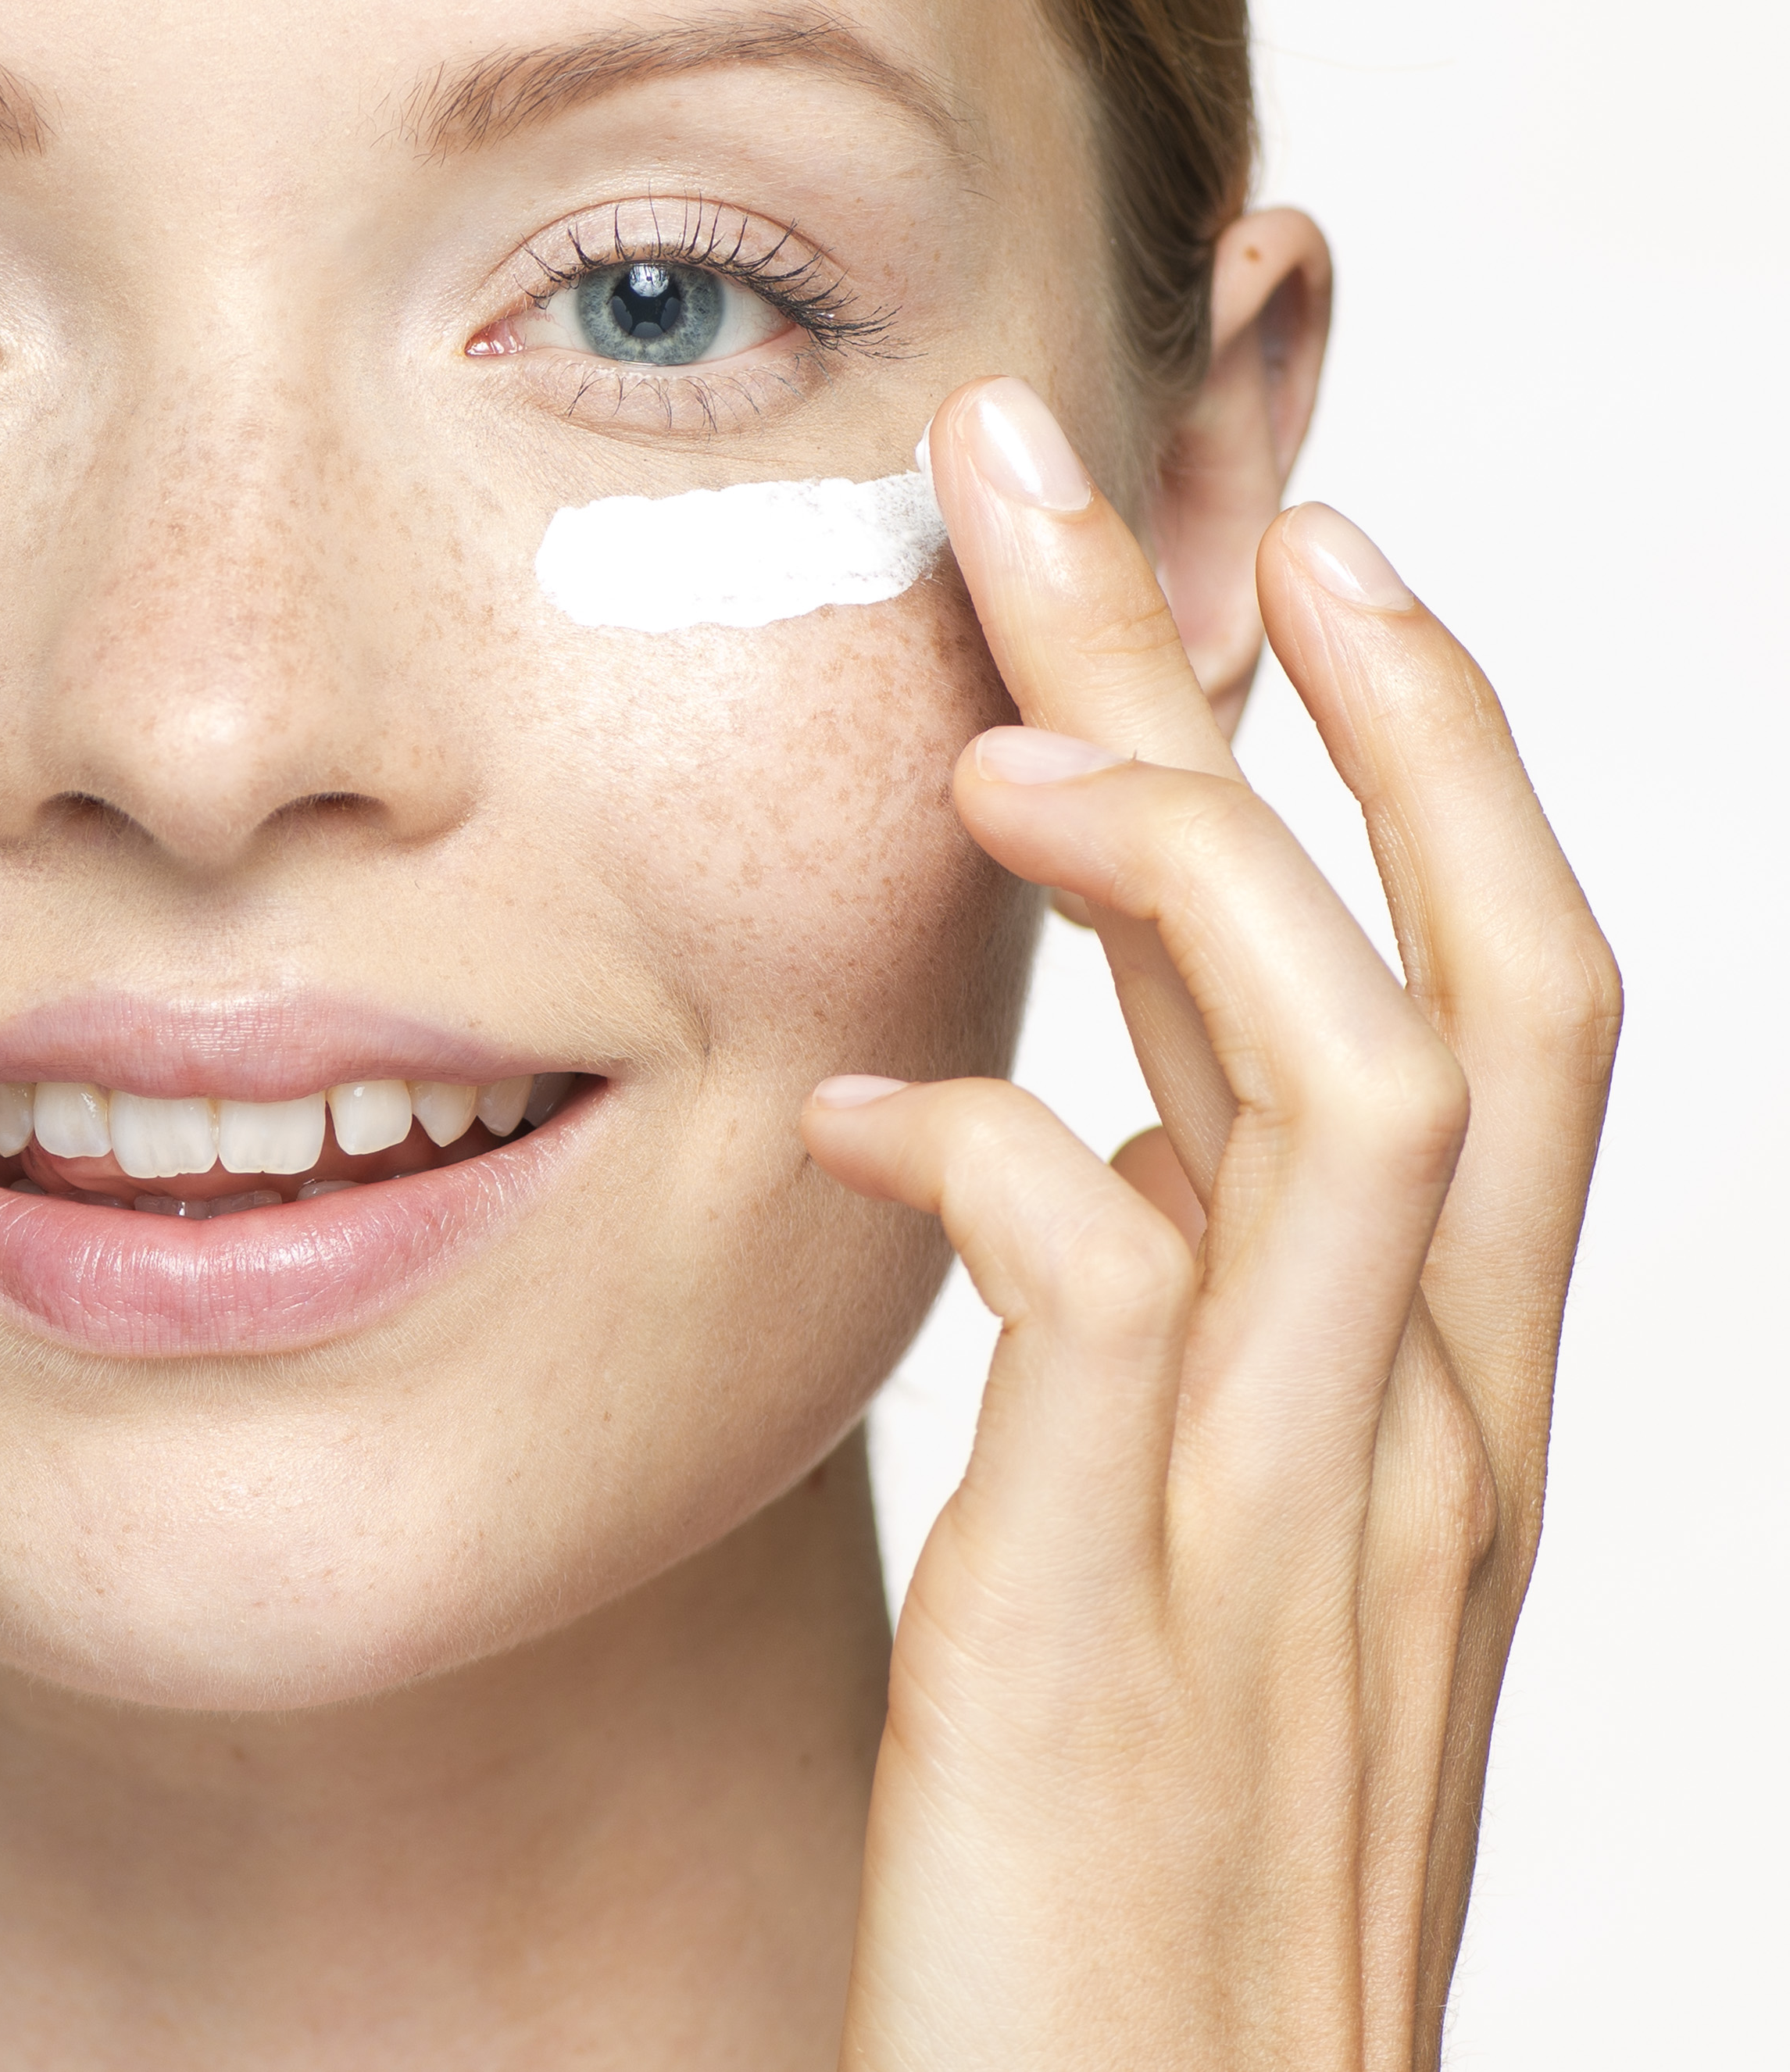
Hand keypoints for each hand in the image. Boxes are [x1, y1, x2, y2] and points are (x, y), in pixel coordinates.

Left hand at [805, 377, 1620, 2071]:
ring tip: (998, 731)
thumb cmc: (1144, 1896)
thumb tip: (1094, 1146)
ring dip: (1195, 871)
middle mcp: (1423, 1452)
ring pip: (1365, 1089)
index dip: (1427, 760)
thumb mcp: (1203, 1573)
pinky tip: (850, 1113)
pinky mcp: (1121, 1642)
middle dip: (1301, 698)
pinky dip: (993, 1160)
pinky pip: (1116, 1310)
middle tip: (1075, 464)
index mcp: (1441, 1422)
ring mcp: (1299, 1545)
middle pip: (1454, 972)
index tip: (1299, 550)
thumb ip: (1183, 1354)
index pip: (1511, 1004)